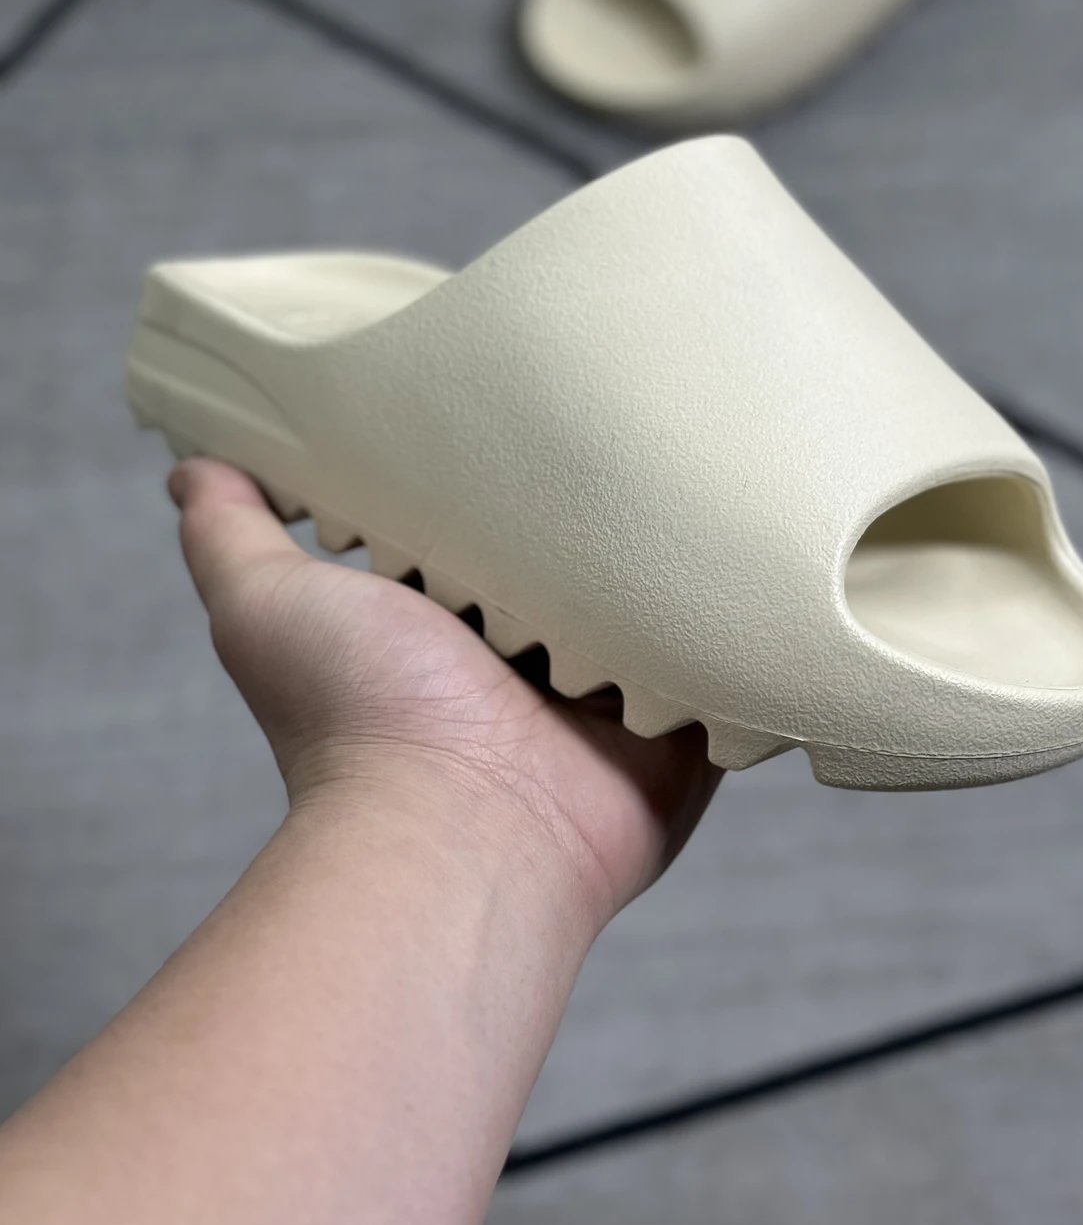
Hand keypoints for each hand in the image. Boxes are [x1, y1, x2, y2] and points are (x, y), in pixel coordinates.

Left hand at [169, 458, 719, 931]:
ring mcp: (610, 688)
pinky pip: (720, 652)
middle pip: (576, 556)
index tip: (511, 398)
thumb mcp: (267, 604)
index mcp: (449, 621)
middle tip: (627, 410)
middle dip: (594, 502)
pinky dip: (730, 615)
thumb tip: (190, 468)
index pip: (483, 525)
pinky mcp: (678, 717)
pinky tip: (750, 543)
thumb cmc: (358, 716)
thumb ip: (231, 534)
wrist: (462, 826)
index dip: (491, 471)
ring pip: (654, 596)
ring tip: (703, 456)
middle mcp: (530, 654)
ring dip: (669, 551)